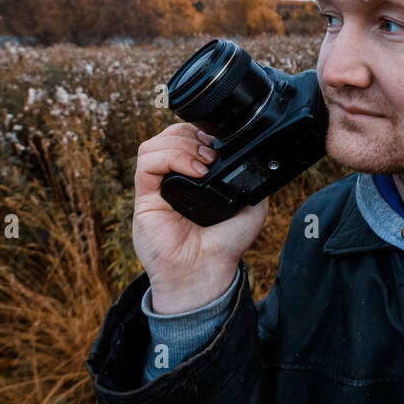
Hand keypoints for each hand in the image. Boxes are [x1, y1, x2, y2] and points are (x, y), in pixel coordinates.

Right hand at [132, 123, 269, 313]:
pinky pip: (146, 163)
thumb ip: (251, 177)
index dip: (200, 130)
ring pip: (154, 144)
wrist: (207, 272)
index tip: (219, 140)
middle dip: (192, 134)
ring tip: (204, 163)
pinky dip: (170, 157)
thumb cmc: (226, 244)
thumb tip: (259, 157)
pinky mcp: (144, 198)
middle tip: (213, 153)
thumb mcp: (251, 205)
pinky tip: (194, 172)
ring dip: (181, 144)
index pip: (187, 137)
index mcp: (192, 176)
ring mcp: (156, 187)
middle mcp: (172, 178)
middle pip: (169, 134)